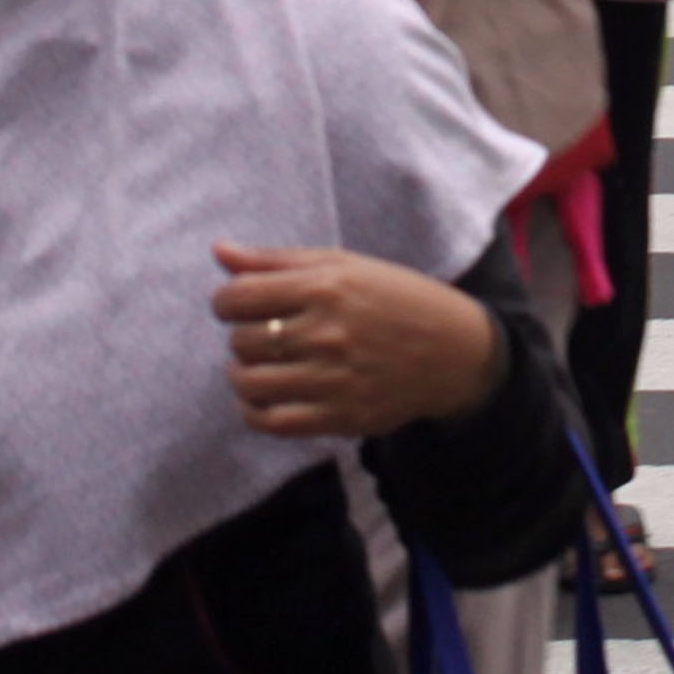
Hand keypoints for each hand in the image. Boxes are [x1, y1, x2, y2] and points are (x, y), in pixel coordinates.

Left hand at [212, 243, 502, 442]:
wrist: (453, 351)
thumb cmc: (394, 298)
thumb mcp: (342, 265)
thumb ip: (276, 260)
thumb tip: (219, 251)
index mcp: (325, 287)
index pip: (237, 297)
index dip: (225, 302)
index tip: (238, 305)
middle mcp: (326, 332)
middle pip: (241, 340)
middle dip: (240, 336)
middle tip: (261, 335)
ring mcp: (333, 378)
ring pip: (250, 383)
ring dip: (242, 374)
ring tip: (256, 366)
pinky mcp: (340, 416)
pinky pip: (272, 422)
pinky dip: (254, 412)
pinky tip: (262, 398)